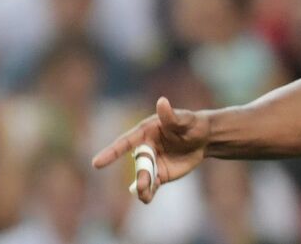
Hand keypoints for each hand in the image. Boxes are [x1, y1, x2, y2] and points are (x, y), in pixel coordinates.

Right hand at [91, 97, 209, 203]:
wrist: (204, 138)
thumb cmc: (192, 124)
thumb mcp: (185, 120)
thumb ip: (172, 116)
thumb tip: (162, 101)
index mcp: (146, 132)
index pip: (125, 142)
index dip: (111, 152)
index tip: (96, 163)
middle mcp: (145, 148)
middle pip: (138, 163)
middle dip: (139, 174)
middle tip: (142, 185)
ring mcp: (151, 163)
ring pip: (142, 177)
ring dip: (141, 186)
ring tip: (145, 194)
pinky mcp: (159, 174)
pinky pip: (151, 185)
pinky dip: (147, 193)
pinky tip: (147, 198)